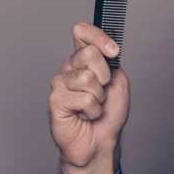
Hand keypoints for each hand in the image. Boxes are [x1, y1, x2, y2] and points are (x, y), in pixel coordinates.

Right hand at [48, 22, 130, 173]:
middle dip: (105, 76)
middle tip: (102, 92)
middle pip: (89, 53)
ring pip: (88, 78)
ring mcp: (60, 82)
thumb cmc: (109, 112)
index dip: (98, 36)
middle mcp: (69, 67)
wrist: (101, 140)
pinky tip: (84, 115)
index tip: (113, 50)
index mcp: (84, 59)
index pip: (82, 32)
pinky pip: (84, 98)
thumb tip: (104, 47)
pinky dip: (92, 110)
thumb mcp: (118, 81)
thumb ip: (110, 61)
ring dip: (99, 97)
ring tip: (93, 106)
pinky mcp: (55, 99)